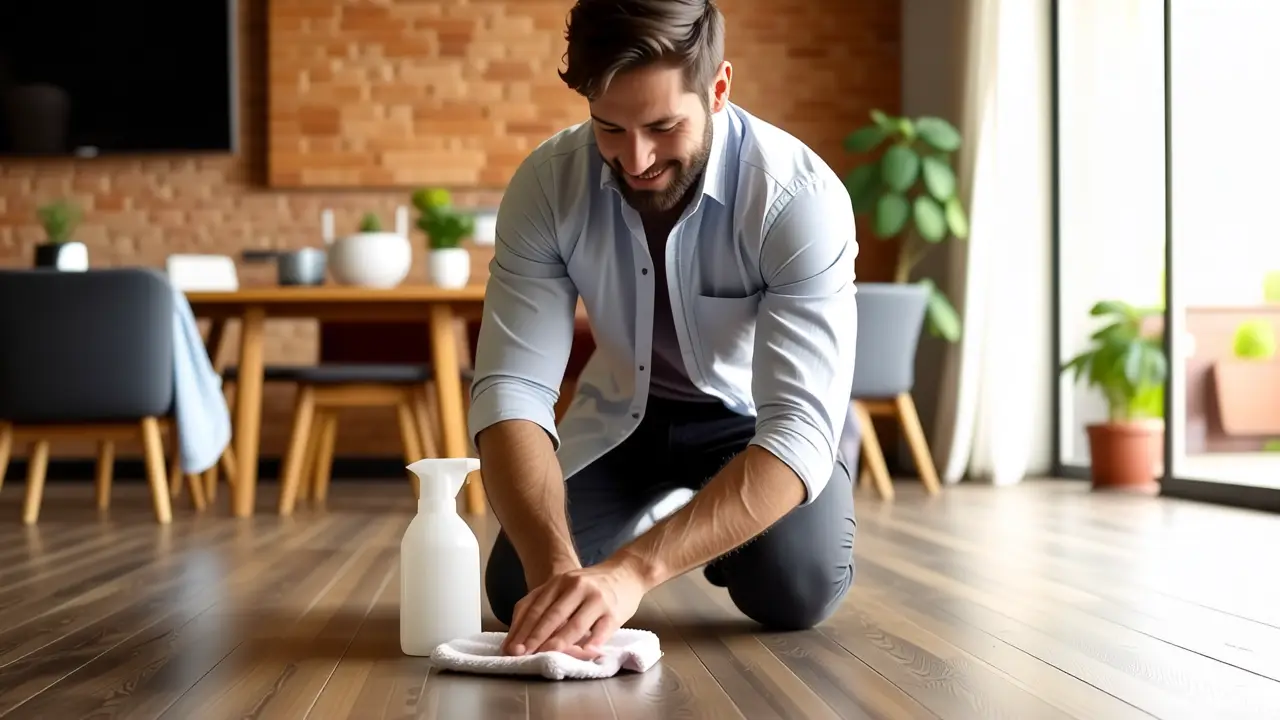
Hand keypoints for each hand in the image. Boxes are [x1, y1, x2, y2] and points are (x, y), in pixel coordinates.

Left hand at [502, 557, 647, 659]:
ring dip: (559, 642)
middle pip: (552, 615)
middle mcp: (576, 587)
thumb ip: (542, 603)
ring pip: (575, 624)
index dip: (523, 628)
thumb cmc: (590, 585)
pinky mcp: (614, 612)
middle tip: (523, 654)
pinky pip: (601, 630)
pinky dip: (592, 643)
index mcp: (560, 582)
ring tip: (546, 655)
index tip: (511, 647)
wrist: (627, 572)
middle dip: (536, 637)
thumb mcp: (564, 585)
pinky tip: (583, 653)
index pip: (536, 607)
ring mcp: (597, 599)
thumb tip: (517, 634)